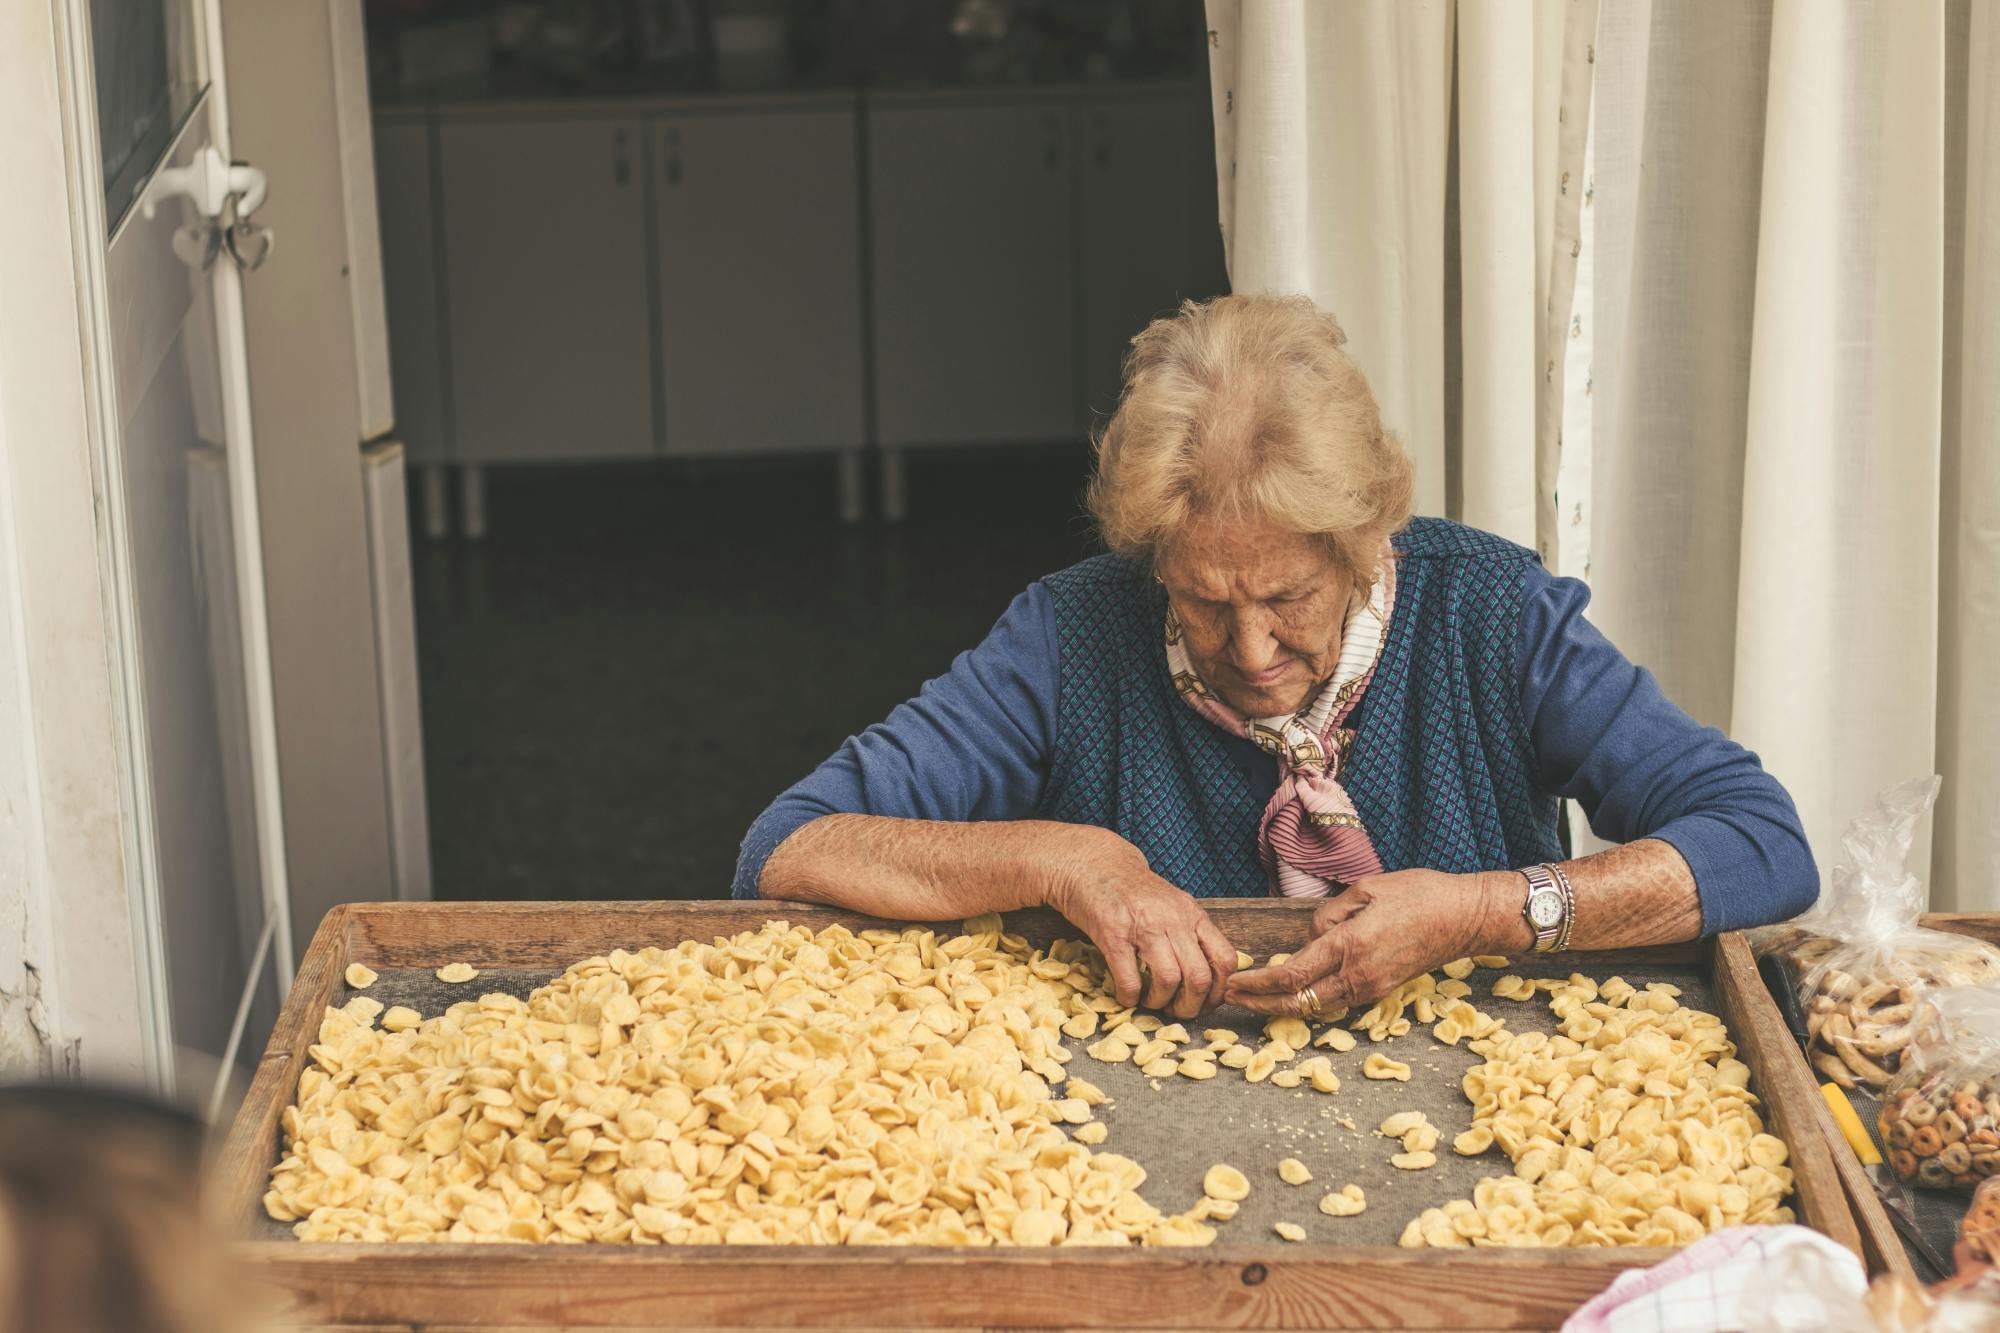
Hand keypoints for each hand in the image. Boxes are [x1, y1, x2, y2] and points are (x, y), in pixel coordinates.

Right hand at [1043, 829, 1237, 1018]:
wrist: (1095, 866)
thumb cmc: (1136, 893)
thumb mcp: (1174, 906)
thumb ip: (1193, 934)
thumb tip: (1211, 976)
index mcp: (1193, 915)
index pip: (1225, 959)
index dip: (1220, 990)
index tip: (1206, 1002)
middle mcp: (1173, 920)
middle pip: (1200, 977)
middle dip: (1191, 1006)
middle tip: (1178, 1011)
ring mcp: (1143, 927)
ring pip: (1169, 980)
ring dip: (1160, 1003)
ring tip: (1151, 1002)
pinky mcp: (1113, 935)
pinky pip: (1130, 980)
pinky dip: (1130, 998)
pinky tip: (1127, 996)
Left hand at [1223, 869, 1526, 1016]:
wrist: (1466, 918)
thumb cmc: (1420, 894)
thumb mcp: (1366, 889)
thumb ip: (1329, 914)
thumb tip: (1312, 937)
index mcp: (1350, 946)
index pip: (1291, 976)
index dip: (1257, 984)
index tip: (1233, 983)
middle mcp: (1358, 975)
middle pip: (1298, 1003)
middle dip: (1260, 1004)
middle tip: (1230, 1000)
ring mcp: (1371, 988)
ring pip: (1316, 1008)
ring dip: (1282, 1006)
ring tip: (1253, 1000)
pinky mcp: (1380, 991)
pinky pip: (1335, 1002)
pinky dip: (1308, 1002)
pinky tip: (1291, 994)